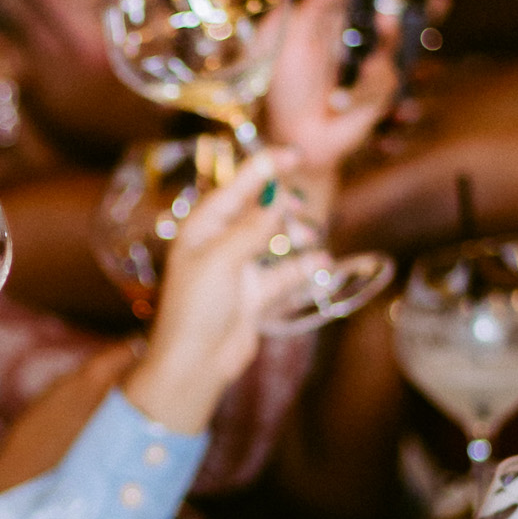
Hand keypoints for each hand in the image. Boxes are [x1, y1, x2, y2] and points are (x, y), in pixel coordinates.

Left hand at [124, 146, 284, 434]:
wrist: (195, 364)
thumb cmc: (196, 308)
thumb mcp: (221, 260)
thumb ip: (252, 228)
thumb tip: (278, 200)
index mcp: (203, 227)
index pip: (237, 187)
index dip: (265, 167)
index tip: (295, 154)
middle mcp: (222, 243)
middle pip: (259, 210)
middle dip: (283, 204)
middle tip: (302, 206)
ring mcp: (240, 269)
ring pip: (276, 240)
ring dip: (296, 235)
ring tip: (310, 237)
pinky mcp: (256, 295)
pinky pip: (286, 273)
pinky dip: (304, 267)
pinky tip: (322, 262)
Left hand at [268, 0, 404, 175]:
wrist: (294, 137)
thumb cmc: (288, 86)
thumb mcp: (298, 36)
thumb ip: (322, 1)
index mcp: (332, 12)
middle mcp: (357, 28)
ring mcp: (374, 57)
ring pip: (391, 31)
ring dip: (384, 32)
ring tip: (378, 31)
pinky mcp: (384, 87)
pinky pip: (384, 75)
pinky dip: (365, 86)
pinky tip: (343, 100)